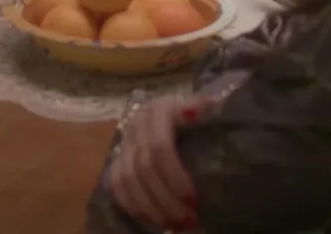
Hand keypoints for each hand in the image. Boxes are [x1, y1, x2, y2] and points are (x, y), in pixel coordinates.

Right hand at [109, 95, 217, 230]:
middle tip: (189, 221)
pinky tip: (154, 220)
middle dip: (167, 199)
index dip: (175, 177)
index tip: (194, 200)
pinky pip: (117, 185)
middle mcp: (137, 123)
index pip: (160, 147)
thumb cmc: (201, 116)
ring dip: (152, 207)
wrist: (179, 116)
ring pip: (129, 179)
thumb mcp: (209, 109)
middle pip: (145, 167)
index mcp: (160, 109)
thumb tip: (213, 107)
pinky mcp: (117, 159)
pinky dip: (134, 205)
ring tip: (176, 225)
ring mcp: (125, 142)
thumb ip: (209, 109)